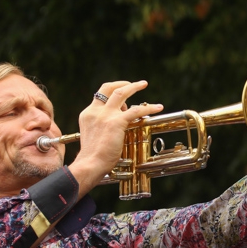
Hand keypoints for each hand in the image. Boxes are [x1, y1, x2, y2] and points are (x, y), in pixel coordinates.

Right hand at [68, 80, 162, 195]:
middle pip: (109, 88)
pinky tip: (158, 107)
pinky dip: (149, 107)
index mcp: (88, 115)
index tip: (121, 95)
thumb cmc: (93, 157)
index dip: (111, 93)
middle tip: (134, 84)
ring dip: (134, 87)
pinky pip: (136, 111)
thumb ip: (103, 126)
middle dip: (123, 83)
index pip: (100, 96)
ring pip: (121, 92)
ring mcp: (106, 115)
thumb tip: (120, 121)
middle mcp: (95, 111)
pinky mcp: (116, 122)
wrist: (90, 164)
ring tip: (144, 84)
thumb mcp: (94, 136)